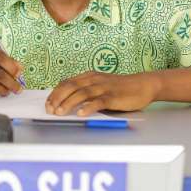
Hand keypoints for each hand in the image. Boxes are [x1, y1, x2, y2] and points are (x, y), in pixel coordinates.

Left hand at [46, 71, 161, 115]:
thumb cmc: (120, 88)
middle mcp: (94, 80)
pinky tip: (80, 113)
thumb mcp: (99, 86)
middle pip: (70, 86)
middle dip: (57, 98)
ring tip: (59, 112)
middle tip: (49, 109)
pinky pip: (98, 101)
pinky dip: (88, 107)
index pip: (66, 83)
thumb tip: (66, 102)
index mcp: (88, 76)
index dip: (55, 93)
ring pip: (82, 93)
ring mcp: (104, 87)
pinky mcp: (113, 96)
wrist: (144, 85)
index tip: (47, 103)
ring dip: (68, 103)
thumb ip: (85, 91)